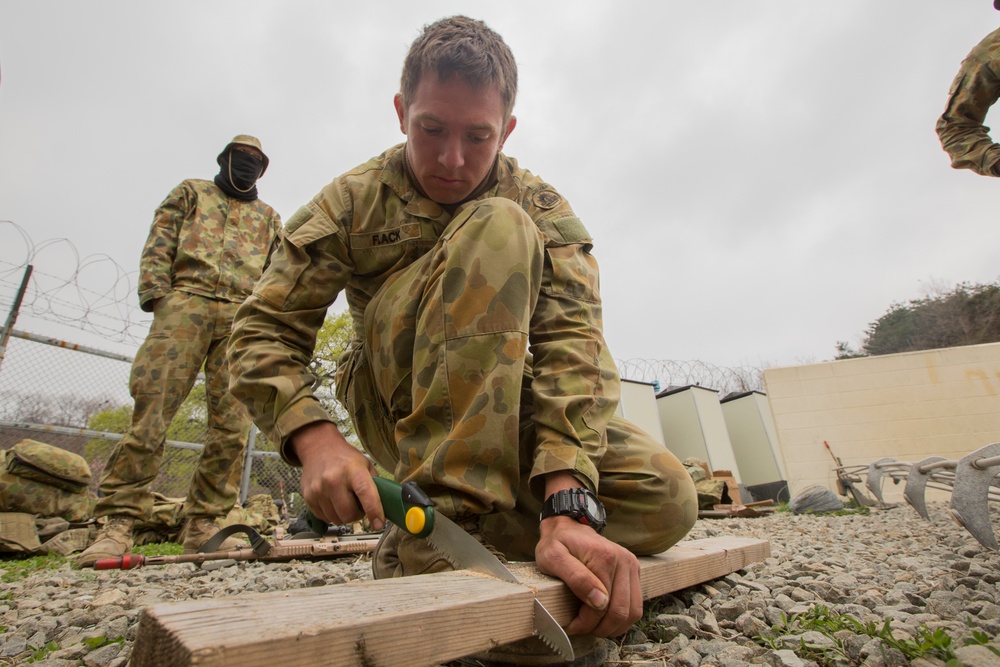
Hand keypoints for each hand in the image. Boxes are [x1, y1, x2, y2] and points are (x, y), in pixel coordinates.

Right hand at [290, 421, 385, 530]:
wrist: (318, 448)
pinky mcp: (308, 496)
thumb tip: (387, 506)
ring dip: (344, 515)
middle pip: (348, 514)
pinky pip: (324, 517)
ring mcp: (318, 489)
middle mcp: (333, 479)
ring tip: (344, 501)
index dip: (374, 511)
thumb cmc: (345, 458)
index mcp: (353, 470)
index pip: (365, 494)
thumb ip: (375, 484)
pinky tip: (333, 501)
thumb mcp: (365, 464)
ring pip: (336, 519)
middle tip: (358, 505)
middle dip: (357, 515)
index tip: (379, 524)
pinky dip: (331, 514)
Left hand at [535, 516, 641, 636]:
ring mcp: (631, 566)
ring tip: (594, 626)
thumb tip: (600, 602)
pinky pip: (636, 605)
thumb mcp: (553, 558)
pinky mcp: (634, 571)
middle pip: (621, 612)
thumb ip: (576, 578)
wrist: (569, 526)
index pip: (602, 605)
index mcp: (605, 557)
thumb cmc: (557, 543)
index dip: (587, 622)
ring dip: (615, 627)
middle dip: (601, 628)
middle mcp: (624, 561)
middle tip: (582, 628)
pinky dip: (623, 618)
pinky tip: (606, 618)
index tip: (571, 625)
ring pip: (633, 612)